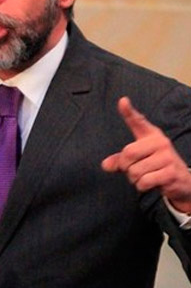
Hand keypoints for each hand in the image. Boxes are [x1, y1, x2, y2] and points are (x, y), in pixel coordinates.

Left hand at [101, 96, 190, 212]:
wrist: (182, 181)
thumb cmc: (155, 166)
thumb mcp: (137, 160)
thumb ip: (119, 160)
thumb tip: (105, 165)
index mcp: (150, 135)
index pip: (138, 121)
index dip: (129, 112)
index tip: (122, 101)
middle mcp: (160, 142)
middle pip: (128, 154)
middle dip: (125, 167)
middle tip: (134, 170)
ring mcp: (167, 156)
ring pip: (135, 171)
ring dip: (134, 179)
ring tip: (146, 176)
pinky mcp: (171, 172)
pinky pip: (144, 181)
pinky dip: (142, 186)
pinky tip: (153, 183)